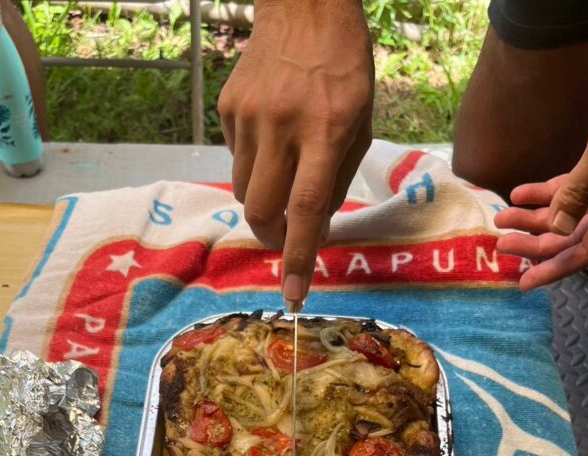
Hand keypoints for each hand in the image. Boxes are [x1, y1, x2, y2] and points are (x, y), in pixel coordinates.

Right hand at [218, 0, 373, 306]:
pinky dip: (254, 165)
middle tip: (287, 238)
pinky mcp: (228, 108)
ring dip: (262, 200)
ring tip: (283, 174)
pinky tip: (271, 137)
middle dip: (272, 237)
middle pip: (260, 210)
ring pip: (243, 190)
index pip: (306, 208)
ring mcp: (248, 116)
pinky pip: (236, 158)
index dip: (299, 257)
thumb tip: (314, 230)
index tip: (294, 295)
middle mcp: (282, 126)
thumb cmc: (344, 68)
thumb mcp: (359, 123)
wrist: (303, 5)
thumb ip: (337, 179)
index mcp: (325, 131)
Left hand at [495, 29, 587, 290]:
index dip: (554, 267)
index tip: (525, 283)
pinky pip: (576, 185)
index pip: (587, 248)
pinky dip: (548, 190)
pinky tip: (520, 193)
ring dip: (537, 215)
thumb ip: (579, 189)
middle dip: (537, 241)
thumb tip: (556, 230)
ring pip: (572, 210)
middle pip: (575, 233)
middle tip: (501, 244)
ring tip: (503, 217)